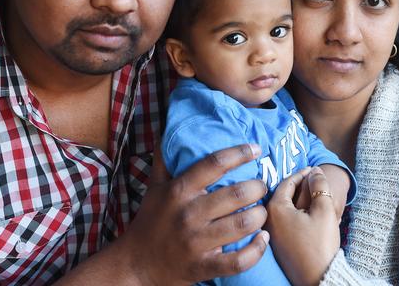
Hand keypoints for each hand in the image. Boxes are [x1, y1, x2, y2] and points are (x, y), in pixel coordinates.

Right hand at [123, 144, 268, 284]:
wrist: (136, 264)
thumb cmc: (150, 221)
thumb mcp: (154, 188)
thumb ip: (164, 160)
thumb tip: (168, 131)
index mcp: (179, 190)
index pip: (215, 163)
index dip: (239, 153)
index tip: (256, 149)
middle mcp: (189, 213)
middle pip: (237, 193)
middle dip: (258, 187)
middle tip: (261, 186)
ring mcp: (196, 241)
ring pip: (242, 224)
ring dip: (260, 215)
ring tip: (262, 210)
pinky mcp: (203, 266)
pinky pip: (238, 261)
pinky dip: (256, 250)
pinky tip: (263, 239)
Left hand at [267, 167, 339, 285]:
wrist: (319, 279)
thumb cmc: (320, 244)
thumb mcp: (324, 210)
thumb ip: (320, 186)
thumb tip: (315, 171)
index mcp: (274, 208)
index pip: (287, 182)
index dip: (302, 173)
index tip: (313, 168)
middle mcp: (267, 220)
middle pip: (282, 195)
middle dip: (299, 186)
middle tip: (313, 180)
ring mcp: (270, 234)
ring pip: (283, 208)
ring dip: (297, 200)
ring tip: (313, 196)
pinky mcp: (277, 245)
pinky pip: (284, 221)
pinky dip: (295, 213)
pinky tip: (307, 215)